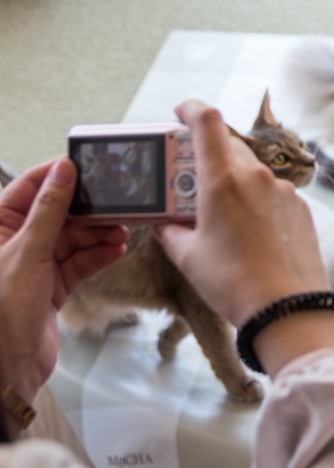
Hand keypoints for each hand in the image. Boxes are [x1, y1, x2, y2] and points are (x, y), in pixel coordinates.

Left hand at [0, 159, 127, 404]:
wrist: (10, 368)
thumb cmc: (2, 312)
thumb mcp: (28, 253)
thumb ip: (49, 210)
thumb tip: (63, 171)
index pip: (30, 188)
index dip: (60, 176)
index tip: (90, 168)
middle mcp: (14, 242)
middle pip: (58, 213)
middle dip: (88, 211)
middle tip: (116, 207)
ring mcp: (34, 264)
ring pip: (73, 237)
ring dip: (98, 235)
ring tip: (120, 234)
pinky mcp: (52, 283)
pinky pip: (80, 261)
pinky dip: (98, 256)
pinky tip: (115, 252)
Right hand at [154, 101, 329, 327]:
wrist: (288, 308)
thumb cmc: (234, 283)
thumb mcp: (189, 257)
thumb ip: (173, 233)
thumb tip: (168, 226)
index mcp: (224, 179)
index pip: (208, 122)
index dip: (191, 109)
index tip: (180, 112)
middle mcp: (257, 177)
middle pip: (230, 146)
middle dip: (207, 154)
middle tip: (190, 175)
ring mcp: (284, 191)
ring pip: (253, 171)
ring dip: (234, 180)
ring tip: (219, 211)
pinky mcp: (302, 208)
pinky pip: (273, 193)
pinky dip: (257, 200)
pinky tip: (249, 230)